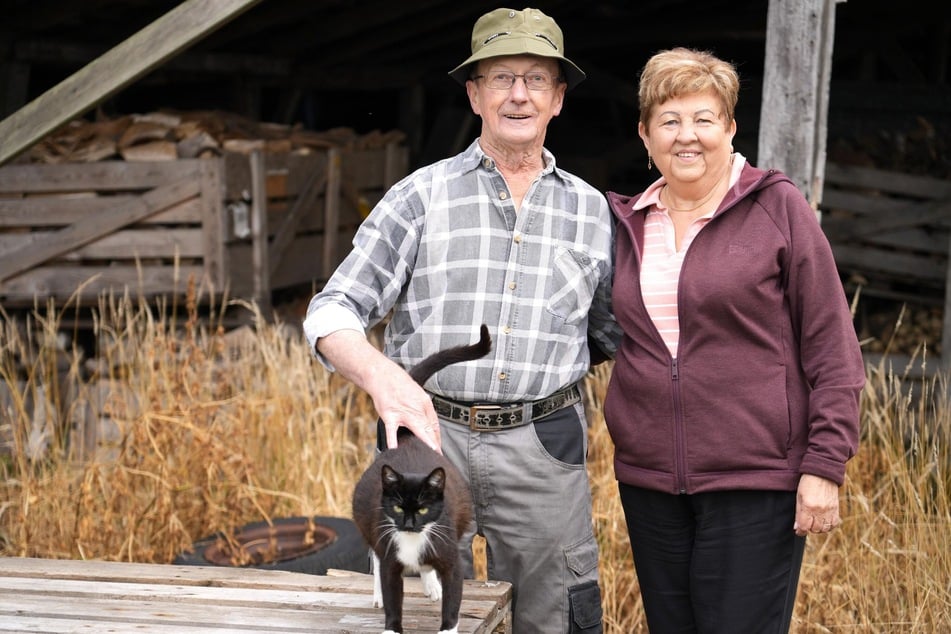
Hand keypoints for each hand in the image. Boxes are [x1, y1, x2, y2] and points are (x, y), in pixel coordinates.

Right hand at [315, 330, 441, 451]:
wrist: (383, 375)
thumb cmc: (399, 385)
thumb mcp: (417, 394)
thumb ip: (422, 410)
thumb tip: (427, 425)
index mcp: (424, 403)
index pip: (434, 424)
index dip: (437, 437)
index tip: (438, 448)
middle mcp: (416, 408)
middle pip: (429, 428)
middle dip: (435, 442)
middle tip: (438, 455)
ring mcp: (403, 412)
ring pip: (417, 429)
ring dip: (425, 441)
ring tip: (429, 453)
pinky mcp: (389, 415)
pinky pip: (392, 430)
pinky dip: (393, 440)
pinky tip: (394, 450)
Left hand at [794, 473, 840, 535]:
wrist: (822, 474)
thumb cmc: (807, 483)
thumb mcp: (799, 496)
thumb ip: (798, 513)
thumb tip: (797, 527)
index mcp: (809, 506)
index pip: (804, 526)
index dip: (800, 531)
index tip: (798, 530)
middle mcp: (820, 510)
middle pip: (815, 529)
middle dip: (809, 528)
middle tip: (806, 523)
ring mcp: (830, 510)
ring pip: (825, 529)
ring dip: (818, 528)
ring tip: (814, 522)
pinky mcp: (836, 509)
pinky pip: (834, 524)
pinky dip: (828, 526)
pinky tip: (823, 521)